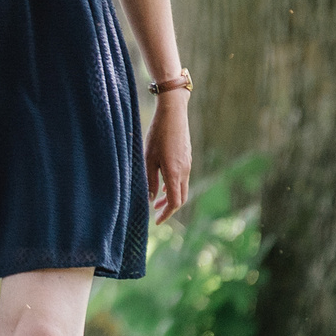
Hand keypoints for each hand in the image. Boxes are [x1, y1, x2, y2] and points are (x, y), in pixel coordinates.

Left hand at [147, 91, 191, 221]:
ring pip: (181, 188)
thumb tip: (150, 198)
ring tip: (156, 200)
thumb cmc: (157, 134)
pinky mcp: (187, 158)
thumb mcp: (148, 158)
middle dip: (168, 208)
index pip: (174, 202)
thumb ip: (149, 179)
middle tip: (155, 213)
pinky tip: (163, 184)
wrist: (173, 113)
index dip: (166, 214)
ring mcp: (187, 164)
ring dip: (170, 197)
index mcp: (174, 173)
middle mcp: (184, 171)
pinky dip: (173, 186)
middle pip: (180, 198)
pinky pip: (182, 178)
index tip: (156, 221)